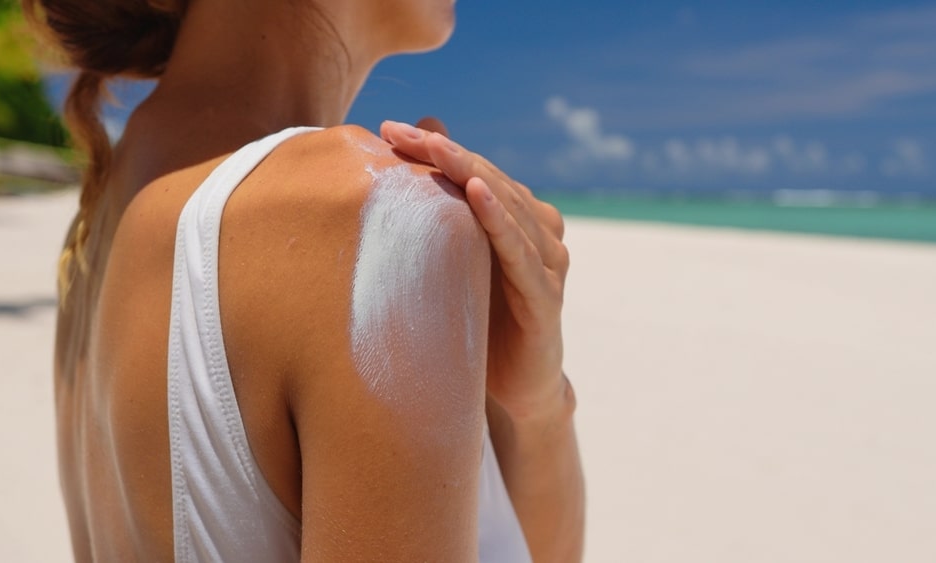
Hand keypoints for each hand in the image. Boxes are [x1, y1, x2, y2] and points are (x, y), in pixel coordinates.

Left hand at [380, 118, 571, 420]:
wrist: (514, 391)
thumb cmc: (478, 322)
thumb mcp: (453, 266)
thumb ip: (441, 218)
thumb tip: (403, 179)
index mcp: (519, 220)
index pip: (475, 171)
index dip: (435, 148)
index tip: (387, 129)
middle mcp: (540, 234)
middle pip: (490, 181)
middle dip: (444, 153)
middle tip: (398, 132)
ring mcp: (548, 265)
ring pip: (508, 208)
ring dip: (470, 174)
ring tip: (434, 149)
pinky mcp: (546, 298)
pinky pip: (521, 255)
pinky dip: (501, 221)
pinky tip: (478, 195)